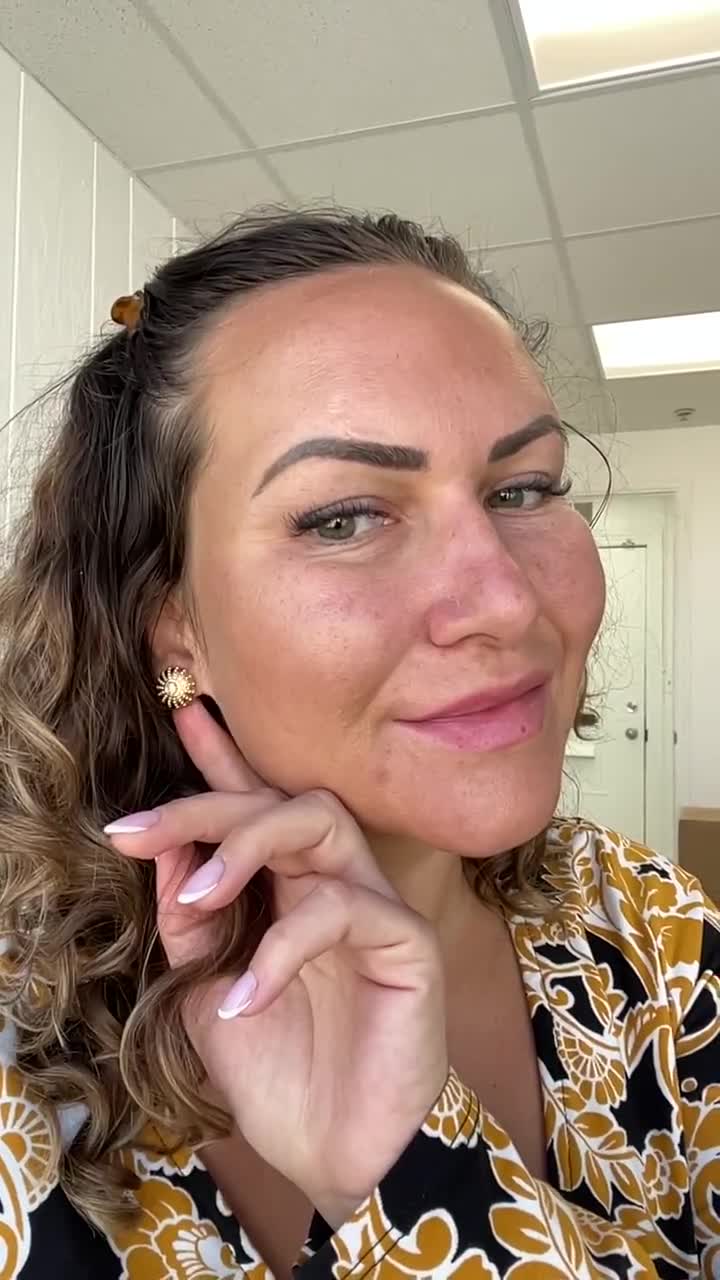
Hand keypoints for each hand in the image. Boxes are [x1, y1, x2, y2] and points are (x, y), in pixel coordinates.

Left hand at [106, 701, 447, 1225]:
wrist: (341, 1154)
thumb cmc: (281, 1073)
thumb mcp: (206, 992)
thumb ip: (190, 922)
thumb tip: (163, 850)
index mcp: (290, 888)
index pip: (257, 808)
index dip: (222, 760)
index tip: (181, 710)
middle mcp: (335, 882)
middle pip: (284, 801)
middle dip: (208, 805)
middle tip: (138, 829)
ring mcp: (375, 907)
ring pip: (321, 825)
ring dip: (248, 846)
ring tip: (196, 896)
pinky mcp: (407, 943)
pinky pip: (343, 912)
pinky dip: (282, 949)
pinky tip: (242, 1000)